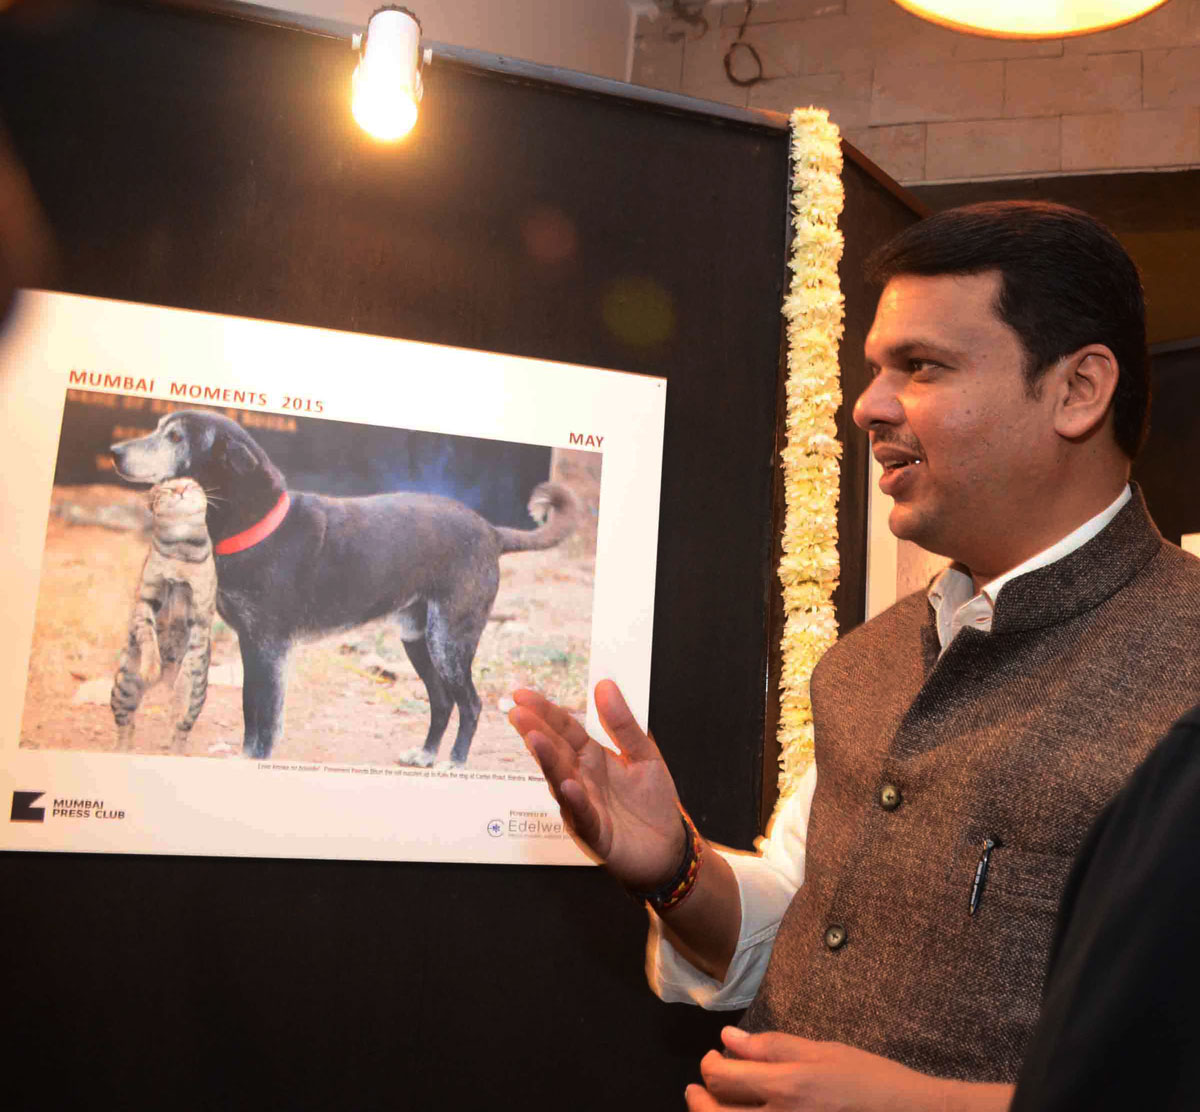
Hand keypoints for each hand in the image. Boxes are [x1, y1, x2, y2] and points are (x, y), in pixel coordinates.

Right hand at [508, 680, 684, 890]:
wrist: (668, 849)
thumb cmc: (653, 802)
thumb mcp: (644, 754)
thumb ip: (623, 724)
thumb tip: (604, 684)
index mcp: (592, 758)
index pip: (564, 730)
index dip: (545, 712)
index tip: (522, 695)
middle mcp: (581, 780)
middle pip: (556, 752)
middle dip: (536, 732)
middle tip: (517, 713)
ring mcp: (584, 807)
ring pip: (561, 781)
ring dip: (548, 761)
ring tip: (535, 739)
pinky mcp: (596, 834)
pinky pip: (582, 816)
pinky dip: (574, 801)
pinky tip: (568, 785)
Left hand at [686, 1028, 1013, 1111]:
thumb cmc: (873, 1082)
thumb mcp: (825, 1052)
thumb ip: (773, 1047)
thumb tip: (728, 1038)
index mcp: (789, 1089)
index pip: (723, 1077)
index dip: (709, 1065)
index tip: (713, 1057)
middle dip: (699, 1100)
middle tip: (697, 1089)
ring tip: (713, 1108)